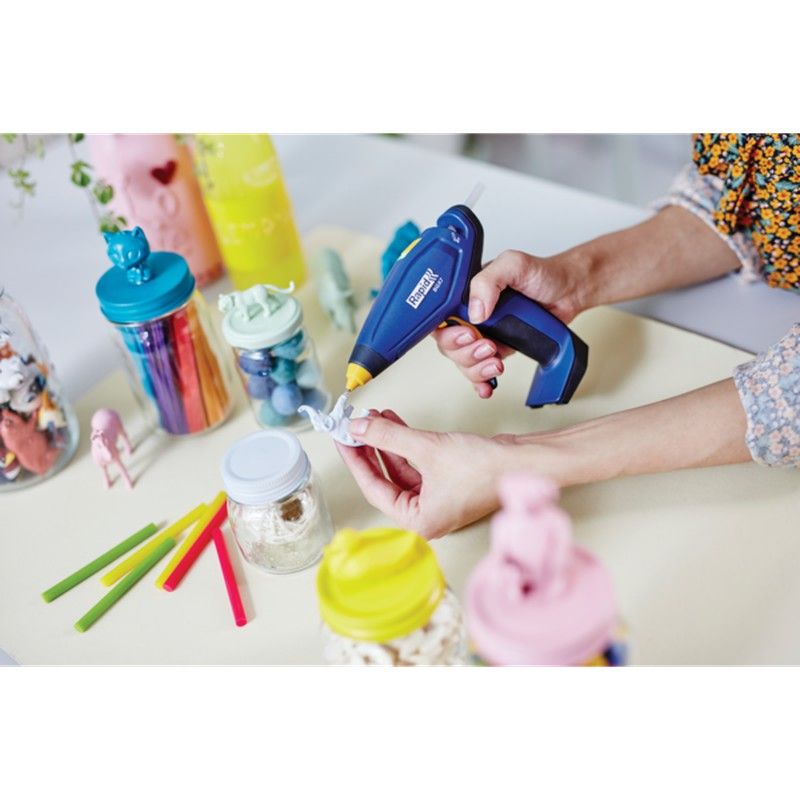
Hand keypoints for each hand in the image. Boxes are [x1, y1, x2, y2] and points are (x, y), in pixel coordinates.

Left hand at [336, 409, 522, 538]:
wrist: (526, 460)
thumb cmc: (485, 468)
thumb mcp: (427, 448)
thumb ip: (388, 437)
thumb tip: (360, 429)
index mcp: (419, 521)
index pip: (375, 490)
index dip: (356, 461)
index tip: (343, 440)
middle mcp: (428, 515)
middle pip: (387, 479)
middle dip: (372, 448)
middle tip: (356, 426)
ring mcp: (439, 499)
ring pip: (402, 469)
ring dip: (389, 442)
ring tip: (375, 417)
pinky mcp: (449, 483)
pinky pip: (418, 463)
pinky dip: (406, 443)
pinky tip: (395, 423)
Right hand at [432, 249, 586, 398]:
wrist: (568, 291)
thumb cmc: (541, 273)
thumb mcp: (513, 265)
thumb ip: (488, 282)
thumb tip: (474, 312)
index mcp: (466, 294)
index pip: (441, 318)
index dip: (449, 332)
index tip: (467, 334)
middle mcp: (471, 315)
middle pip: (449, 345)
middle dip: (465, 353)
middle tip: (488, 346)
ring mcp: (484, 334)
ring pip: (463, 362)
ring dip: (476, 368)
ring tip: (497, 362)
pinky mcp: (498, 349)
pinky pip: (480, 370)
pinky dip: (481, 382)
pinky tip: (487, 385)